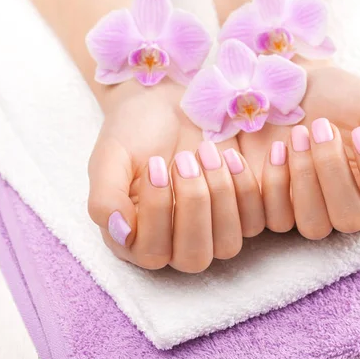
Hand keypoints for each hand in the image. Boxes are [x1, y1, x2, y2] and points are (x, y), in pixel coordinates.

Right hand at [87, 81, 264, 272]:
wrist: (166, 101)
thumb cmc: (134, 131)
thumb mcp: (110, 157)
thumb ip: (104, 198)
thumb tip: (120, 234)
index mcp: (133, 237)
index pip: (152, 252)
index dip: (159, 211)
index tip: (156, 163)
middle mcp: (171, 244)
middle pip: (193, 257)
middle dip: (194, 204)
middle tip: (186, 158)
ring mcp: (208, 233)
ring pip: (227, 245)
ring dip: (221, 195)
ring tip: (207, 151)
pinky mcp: (238, 215)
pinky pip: (255, 222)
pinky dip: (246, 188)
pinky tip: (231, 154)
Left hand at [238, 63, 359, 238]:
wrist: (287, 82)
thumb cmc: (337, 97)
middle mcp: (344, 206)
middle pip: (349, 220)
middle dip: (333, 170)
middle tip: (320, 126)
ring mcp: (307, 210)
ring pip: (313, 225)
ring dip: (304, 177)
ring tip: (297, 134)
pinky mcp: (273, 206)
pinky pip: (276, 218)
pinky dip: (275, 182)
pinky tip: (276, 148)